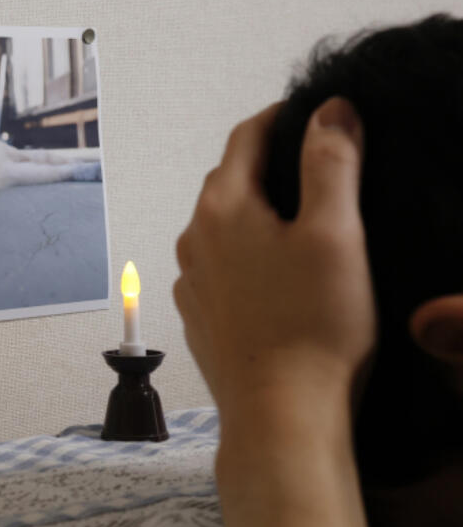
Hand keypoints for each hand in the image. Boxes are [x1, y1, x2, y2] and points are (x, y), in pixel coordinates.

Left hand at [173, 98, 375, 432]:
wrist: (280, 417)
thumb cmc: (313, 327)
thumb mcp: (336, 233)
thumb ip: (332, 164)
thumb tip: (330, 109)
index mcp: (222, 209)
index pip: (246, 137)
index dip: (282, 116)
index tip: (313, 110)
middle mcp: (193, 240)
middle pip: (229, 181)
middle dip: (268, 163)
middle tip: (314, 159)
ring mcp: (190, 282)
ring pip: (222, 228)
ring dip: (255, 213)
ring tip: (301, 218)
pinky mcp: (200, 318)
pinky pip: (221, 270)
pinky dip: (247, 257)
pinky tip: (280, 275)